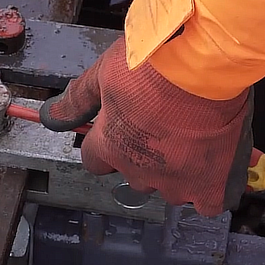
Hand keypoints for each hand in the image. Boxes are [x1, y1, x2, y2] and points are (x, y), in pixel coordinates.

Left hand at [39, 37, 253, 216]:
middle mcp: (139, 171)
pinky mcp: (210, 185)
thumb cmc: (156, 63)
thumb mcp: (105, 73)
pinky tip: (212, 165)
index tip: (122, 129)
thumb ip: (78, 99)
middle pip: (134, 176)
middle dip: (144, 157)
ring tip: (193, 137)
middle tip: (163, 125)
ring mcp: (176, 182)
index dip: (107, 144)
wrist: (205, 62)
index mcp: (110, 146)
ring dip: (177, 170)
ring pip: (170, 188)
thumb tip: (52, 116)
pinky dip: (208, 188)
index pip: (94, 160)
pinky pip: (206, 203)